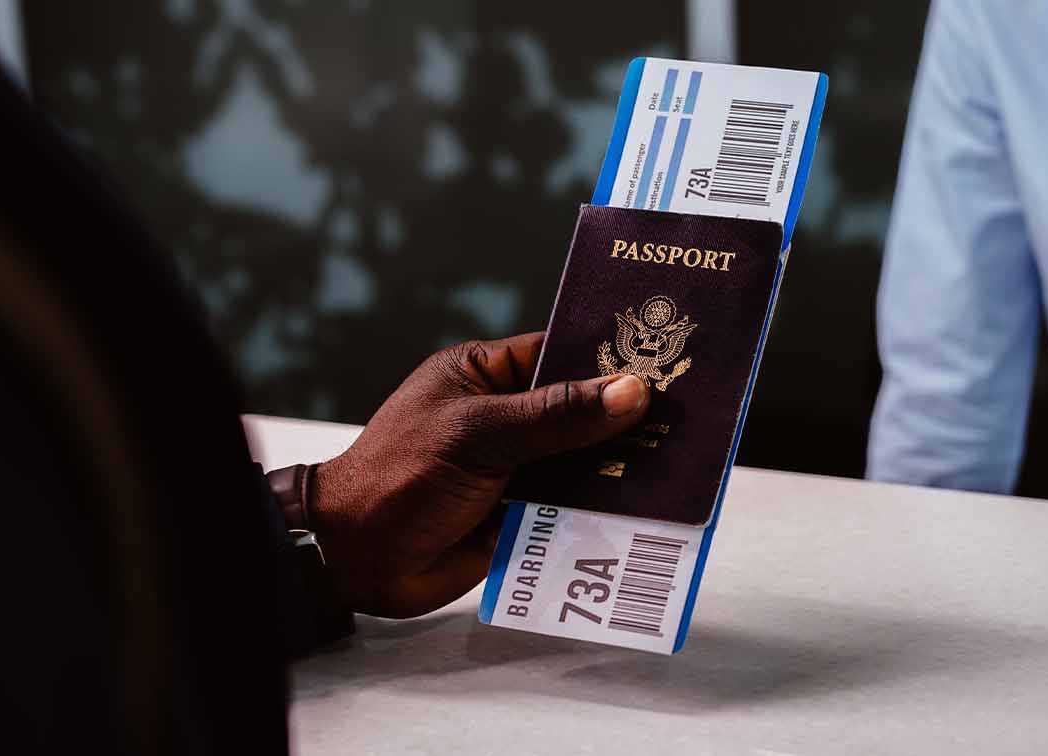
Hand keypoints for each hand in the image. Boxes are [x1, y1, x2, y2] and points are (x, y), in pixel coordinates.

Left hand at [311, 332, 648, 617]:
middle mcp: (505, 419)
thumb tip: (629, 392)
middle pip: (582, 412)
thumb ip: (556, 416)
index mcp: (485, 376)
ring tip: (681, 465)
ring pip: (583, 463)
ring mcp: (515, 469)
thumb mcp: (479, 434)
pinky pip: (573, 510)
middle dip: (627, 419)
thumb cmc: (398, 476)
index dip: (611, 357)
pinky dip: (603, 512)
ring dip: (621, 469)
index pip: (560, 354)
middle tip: (692, 418)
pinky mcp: (522, 516)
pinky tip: (648, 512)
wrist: (355, 558)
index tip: (669, 356)